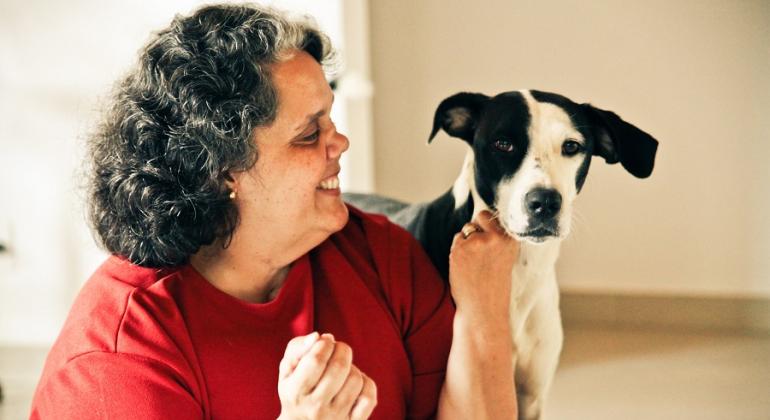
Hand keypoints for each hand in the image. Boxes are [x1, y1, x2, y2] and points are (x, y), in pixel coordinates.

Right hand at [277, 332, 376, 419]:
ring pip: (356, 379)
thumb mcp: (287, 369)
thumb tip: (318, 337)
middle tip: (336, 349)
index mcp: (295, 393)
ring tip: (342, 370)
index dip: (325, 343)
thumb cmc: (295, 390)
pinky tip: (354, 384)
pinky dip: (366, 384)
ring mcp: (336, 417)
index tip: (325, 342)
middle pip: (339, 366)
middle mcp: (315, 408)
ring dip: (352, 367)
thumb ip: (298, 347)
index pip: (316, 359)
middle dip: (341, 349)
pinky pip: (369, 397)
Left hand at [448, 210, 519, 325]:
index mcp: (510, 239)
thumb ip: (497, 238)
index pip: (491, 216)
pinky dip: (457, 252)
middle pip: (479, 217)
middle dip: (476, 228)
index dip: (486, 226)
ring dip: (466, 243)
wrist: (483, 307)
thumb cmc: (494, 284)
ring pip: (465, 231)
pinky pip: (456, 241)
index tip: (489, 242)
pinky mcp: (460, 249)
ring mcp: (477, 242)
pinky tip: (465, 267)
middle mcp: (495, 238)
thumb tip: (481, 216)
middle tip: (479, 252)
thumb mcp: (505, 257)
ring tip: (474, 265)